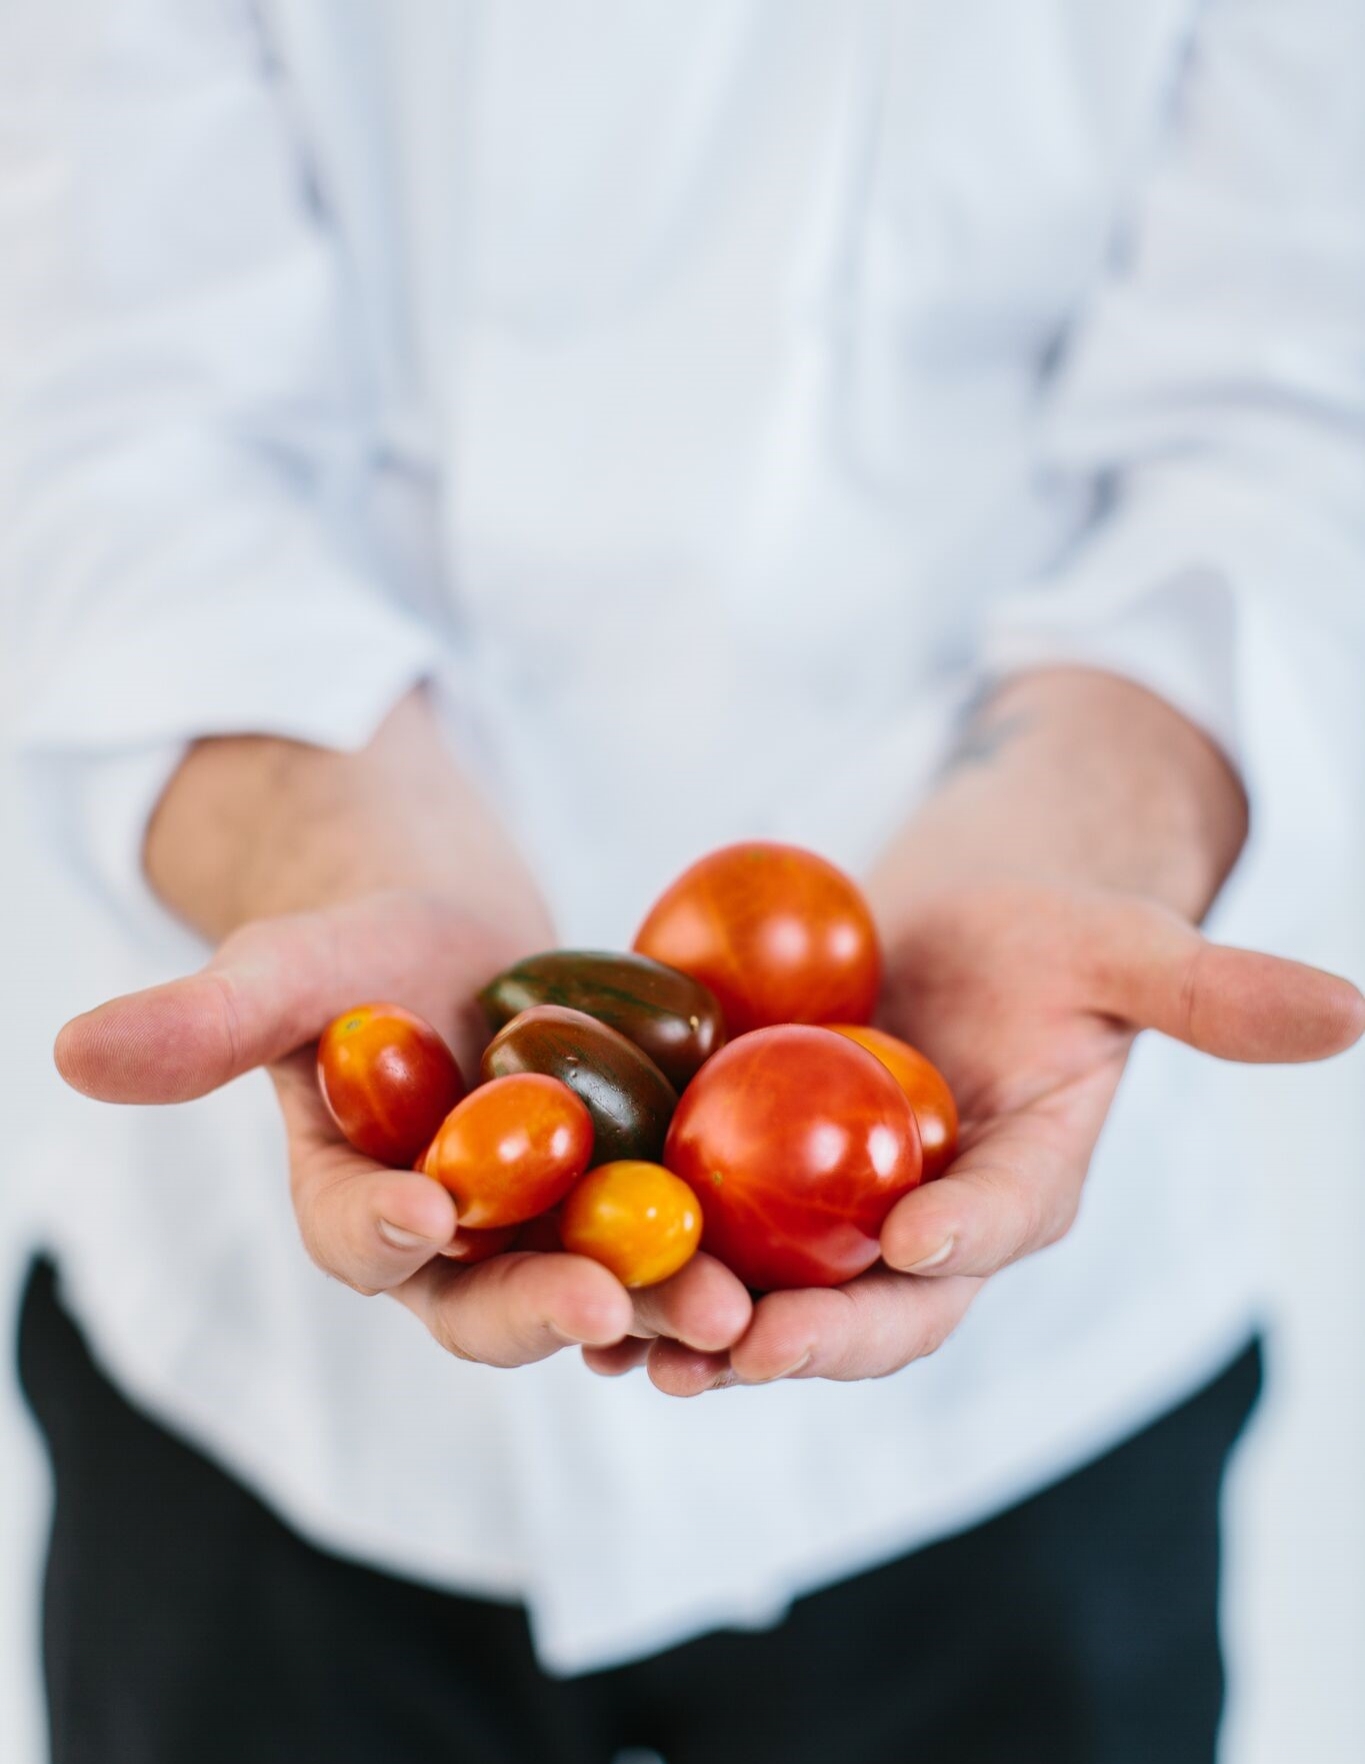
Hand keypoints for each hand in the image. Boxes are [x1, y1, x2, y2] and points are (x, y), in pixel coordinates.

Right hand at [55, 890, 751, 1368]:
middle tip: (609, 1302)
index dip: (383, 1231)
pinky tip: (781, 1261)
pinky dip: (717, 1250)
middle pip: (490, 1295)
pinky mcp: (628, 1198)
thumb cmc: (355, 948)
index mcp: (359, 1202)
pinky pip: (674, 1235)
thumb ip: (202, 1021)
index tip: (423, 1213)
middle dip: (546, 1305)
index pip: (360, 1238)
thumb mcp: (285, 969)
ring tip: (728, 1306)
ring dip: (658, 1300)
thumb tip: (70, 1052)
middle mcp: (455, 1244)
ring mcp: (546, 1230)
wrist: (454, 941)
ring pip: (598, 1280)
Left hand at [644, 879, 1363, 1393]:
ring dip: (708, 1332)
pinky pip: (703, 1237)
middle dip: (812, 1335)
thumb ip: (1212, 992)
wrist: (955, 926)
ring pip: (775, 1293)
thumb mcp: (1121, 945)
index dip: (967, 1236)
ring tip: (631, 1351)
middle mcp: (929, 1225)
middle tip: (735, 1352)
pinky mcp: (758, 1183)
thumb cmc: (1047, 929)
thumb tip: (1356, 1011)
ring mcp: (837, 1215)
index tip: (918, 1239)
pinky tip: (576, 1277)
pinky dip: (647, 1265)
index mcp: (1022, 1182)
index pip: (1000, 1225)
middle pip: (876, 1302)